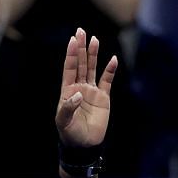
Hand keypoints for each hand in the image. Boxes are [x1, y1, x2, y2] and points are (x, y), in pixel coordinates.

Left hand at [56, 27, 117, 148]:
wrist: (85, 146)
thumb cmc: (70, 134)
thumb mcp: (64, 122)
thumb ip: (68, 107)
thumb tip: (77, 93)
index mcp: (68, 91)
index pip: (70, 68)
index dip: (72, 54)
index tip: (73, 40)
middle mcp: (79, 87)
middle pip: (81, 64)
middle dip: (81, 48)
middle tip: (82, 32)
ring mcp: (92, 91)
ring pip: (93, 69)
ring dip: (94, 55)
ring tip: (95, 40)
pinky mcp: (103, 98)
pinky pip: (107, 81)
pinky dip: (110, 70)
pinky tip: (113, 60)